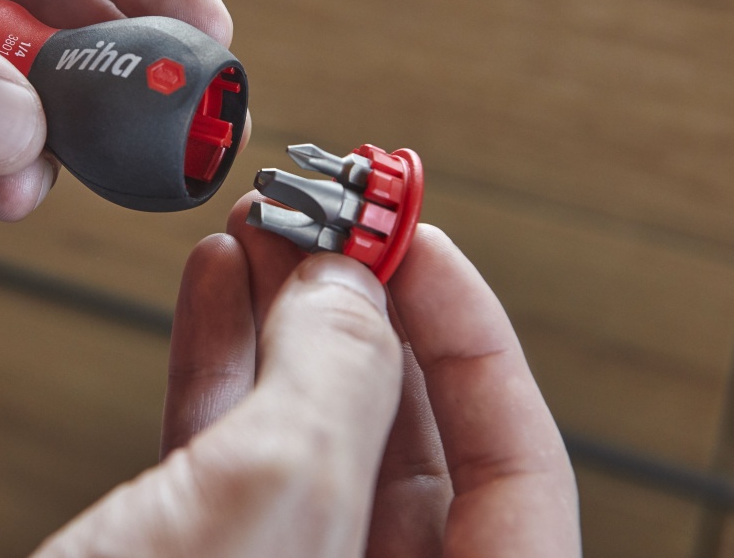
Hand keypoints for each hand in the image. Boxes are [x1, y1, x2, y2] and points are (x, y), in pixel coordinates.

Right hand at [34, 194, 579, 556]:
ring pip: (312, 438)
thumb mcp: (264, 509)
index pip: (518, 468)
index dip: (474, 337)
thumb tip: (354, 286)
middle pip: (410, 442)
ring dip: (287, 323)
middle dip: (363, 312)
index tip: (418, 239)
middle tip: (329, 224)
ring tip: (263, 239)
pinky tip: (215, 296)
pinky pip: (236, 461)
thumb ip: (334, 382)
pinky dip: (226, 368)